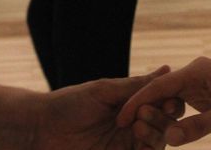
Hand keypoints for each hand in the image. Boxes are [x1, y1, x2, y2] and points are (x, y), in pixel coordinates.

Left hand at [34, 67, 183, 149]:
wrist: (41, 129)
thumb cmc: (69, 104)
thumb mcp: (104, 91)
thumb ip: (137, 86)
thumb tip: (167, 69)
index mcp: (131, 105)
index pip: (163, 104)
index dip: (170, 102)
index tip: (168, 99)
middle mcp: (132, 126)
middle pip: (165, 125)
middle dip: (162, 118)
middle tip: (145, 113)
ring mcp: (126, 145)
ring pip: (157, 144)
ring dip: (155, 134)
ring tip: (138, 126)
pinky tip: (140, 145)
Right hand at [116, 57, 210, 145]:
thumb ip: (201, 126)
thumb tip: (171, 139)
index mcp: (199, 69)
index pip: (161, 85)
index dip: (140, 101)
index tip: (122, 118)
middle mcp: (196, 74)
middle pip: (160, 92)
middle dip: (144, 110)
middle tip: (126, 129)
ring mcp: (199, 87)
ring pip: (168, 102)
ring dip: (155, 117)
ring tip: (138, 133)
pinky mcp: (204, 99)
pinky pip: (179, 110)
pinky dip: (169, 121)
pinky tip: (158, 133)